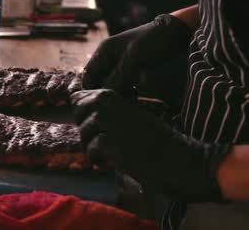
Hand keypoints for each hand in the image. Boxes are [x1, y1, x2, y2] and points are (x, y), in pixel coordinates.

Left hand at [71, 89, 230, 201]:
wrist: (184, 159)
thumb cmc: (156, 140)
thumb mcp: (128, 115)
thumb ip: (104, 109)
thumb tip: (73, 101)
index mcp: (112, 95)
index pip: (78, 98)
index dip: (84, 115)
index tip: (100, 127)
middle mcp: (107, 103)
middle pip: (77, 115)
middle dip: (87, 130)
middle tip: (108, 142)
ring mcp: (108, 121)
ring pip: (83, 133)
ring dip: (93, 147)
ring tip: (114, 153)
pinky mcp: (110, 142)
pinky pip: (91, 149)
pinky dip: (99, 159)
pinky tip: (113, 162)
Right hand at [82, 14, 190, 95]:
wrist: (177, 32)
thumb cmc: (153, 40)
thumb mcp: (134, 58)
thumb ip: (118, 77)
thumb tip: (105, 95)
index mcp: (104, 51)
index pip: (88, 75)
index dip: (90, 89)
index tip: (98, 103)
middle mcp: (108, 58)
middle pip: (99, 81)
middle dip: (106, 93)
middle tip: (116, 104)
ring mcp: (120, 63)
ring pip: (111, 84)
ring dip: (117, 93)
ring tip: (128, 99)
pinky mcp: (132, 69)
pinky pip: (123, 83)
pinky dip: (127, 91)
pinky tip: (135, 95)